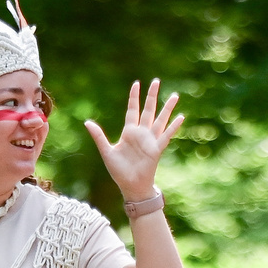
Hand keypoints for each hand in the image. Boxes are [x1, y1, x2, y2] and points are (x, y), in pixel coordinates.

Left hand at [85, 80, 184, 200]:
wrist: (131, 186)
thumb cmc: (119, 171)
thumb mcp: (107, 151)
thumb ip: (99, 136)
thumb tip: (87, 122)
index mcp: (129, 132)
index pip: (133, 109)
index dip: (134, 97)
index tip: (137, 83)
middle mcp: (141, 133)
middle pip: (149, 110)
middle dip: (152, 96)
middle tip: (156, 81)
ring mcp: (150, 140)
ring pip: (160, 120)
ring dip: (167, 108)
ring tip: (175, 95)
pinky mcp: (157, 149)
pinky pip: (166, 135)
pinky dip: (173, 126)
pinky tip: (181, 117)